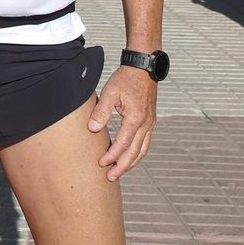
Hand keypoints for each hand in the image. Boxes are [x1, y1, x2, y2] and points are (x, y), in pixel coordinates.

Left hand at [87, 65, 156, 180]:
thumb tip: (92, 130)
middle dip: (122, 166)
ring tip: (119, 171)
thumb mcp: (110, 92)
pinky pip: (146, 143)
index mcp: (135, 118)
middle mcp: (146, 123)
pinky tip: (129, 157)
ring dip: (131, 163)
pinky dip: (138, 153)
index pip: (123, 143)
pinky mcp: (150, 121)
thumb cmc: (125, 78)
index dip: (112, 155)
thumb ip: (101, 112)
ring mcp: (150, 123)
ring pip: (143, 150)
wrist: (143, 67)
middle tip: (110, 177)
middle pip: (135, 152)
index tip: (101, 163)